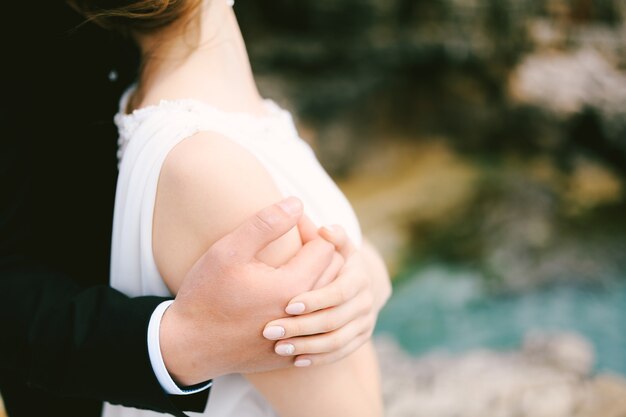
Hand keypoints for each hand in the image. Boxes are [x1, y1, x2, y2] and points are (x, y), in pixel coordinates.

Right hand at [159, 197, 342, 385]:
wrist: (188, 347)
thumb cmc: (206, 295)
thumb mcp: (229, 251)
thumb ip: (265, 224)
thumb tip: (297, 203)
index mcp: (293, 286)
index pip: (326, 247)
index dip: (311, 230)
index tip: (290, 225)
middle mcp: (304, 314)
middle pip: (334, 272)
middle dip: (318, 251)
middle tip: (293, 241)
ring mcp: (300, 336)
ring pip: (327, 298)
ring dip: (317, 276)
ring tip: (292, 263)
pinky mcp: (292, 352)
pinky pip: (315, 322)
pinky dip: (310, 304)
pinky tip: (286, 294)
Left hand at [262, 222, 390, 366]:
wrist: (347, 280)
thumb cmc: (327, 256)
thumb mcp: (328, 243)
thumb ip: (324, 235)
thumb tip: (323, 229)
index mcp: (359, 276)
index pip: (339, 292)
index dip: (315, 299)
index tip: (288, 305)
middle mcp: (366, 300)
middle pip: (335, 320)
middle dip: (301, 327)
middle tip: (270, 331)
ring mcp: (365, 321)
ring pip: (337, 340)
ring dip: (307, 346)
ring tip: (278, 347)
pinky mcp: (361, 338)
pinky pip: (340, 353)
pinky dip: (319, 359)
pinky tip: (295, 361)